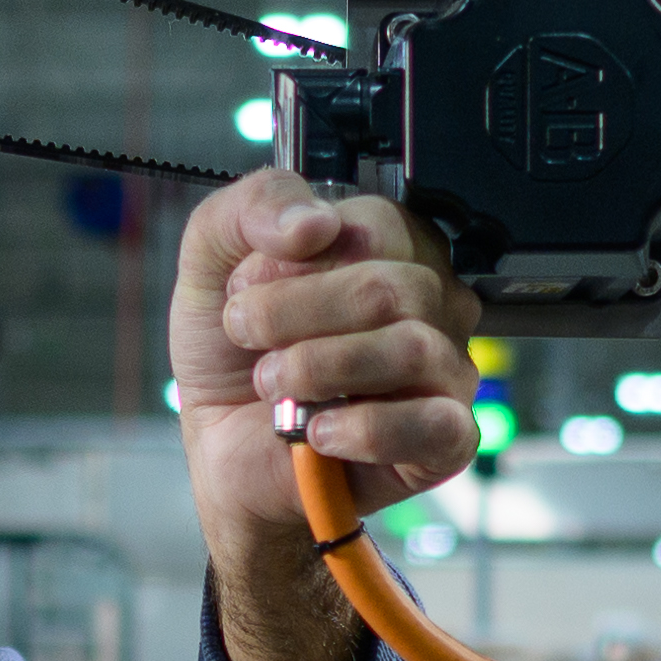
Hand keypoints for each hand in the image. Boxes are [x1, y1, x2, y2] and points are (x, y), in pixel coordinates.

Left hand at [165, 175, 480, 530]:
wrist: (223, 451)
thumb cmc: (233, 356)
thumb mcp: (212, 262)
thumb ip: (252, 209)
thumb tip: (316, 221)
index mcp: (387, 249)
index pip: (377, 224)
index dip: (299, 257)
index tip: (244, 285)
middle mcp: (429, 303)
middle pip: (391, 287)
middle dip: (296, 313)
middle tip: (246, 335)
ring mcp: (446, 370)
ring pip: (412, 348)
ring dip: (320, 368)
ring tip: (273, 384)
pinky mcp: (448, 440)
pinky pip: (436, 424)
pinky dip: (364, 428)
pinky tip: (318, 432)